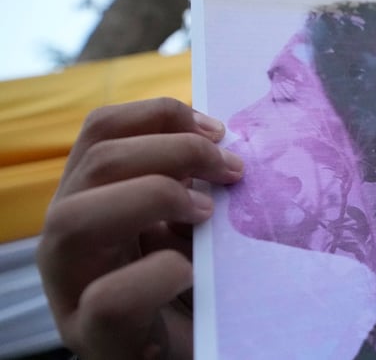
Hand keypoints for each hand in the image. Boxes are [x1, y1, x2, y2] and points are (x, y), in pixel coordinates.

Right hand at [36, 98, 242, 359]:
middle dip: (174, 151)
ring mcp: (71, 290)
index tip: (220, 130)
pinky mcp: (95, 338)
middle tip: (231, 169)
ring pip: (73, 220)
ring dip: (154, 198)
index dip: (160, 115)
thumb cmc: (194, 287)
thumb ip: (193, 187)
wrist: (190, 351)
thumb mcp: (191, 226)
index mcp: (92, 200)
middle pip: (95, 161)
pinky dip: (159, 275)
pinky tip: (192, 272)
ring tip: (208, 212)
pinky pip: (110, 298)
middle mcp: (69, 238)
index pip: (102, 131)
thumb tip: (224, 145)